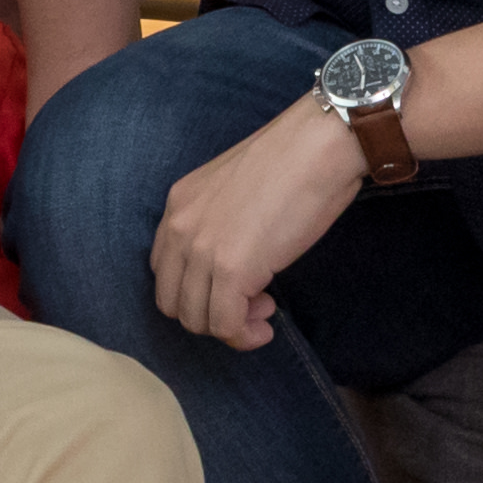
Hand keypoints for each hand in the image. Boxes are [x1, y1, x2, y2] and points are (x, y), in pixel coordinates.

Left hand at [151, 102, 370, 353]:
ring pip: (196, 320)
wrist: (318, 147)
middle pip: (171, 301)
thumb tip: (233, 263)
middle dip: (208, 314)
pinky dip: (244, 336)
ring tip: (264, 311)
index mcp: (178, 204)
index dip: (195, 289)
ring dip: (229, 327)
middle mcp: (179, 227)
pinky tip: (266, 324)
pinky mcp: (232, 271)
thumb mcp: (234, 190)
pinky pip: (225, 325)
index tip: (231, 287)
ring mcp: (202, 250)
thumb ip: (219, 223)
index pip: (163, 269)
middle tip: (250, 304)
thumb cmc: (292, 162)